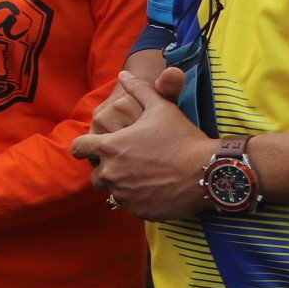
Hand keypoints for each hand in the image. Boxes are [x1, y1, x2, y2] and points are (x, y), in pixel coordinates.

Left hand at [73, 70, 211, 219]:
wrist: (210, 171)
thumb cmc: (183, 137)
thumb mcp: (161, 107)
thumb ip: (139, 90)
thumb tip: (124, 75)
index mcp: (110, 147)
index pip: (78, 149)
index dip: (84, 147)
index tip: (93, 148)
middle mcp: (112, 173)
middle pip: (96, 175)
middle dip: (106, 169)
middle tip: (126, 163)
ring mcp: (126, 195)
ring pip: (113, 193)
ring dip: (122, 186)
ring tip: (141, 177)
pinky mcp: (141, 212)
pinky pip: (132, 207)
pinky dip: (139, 200)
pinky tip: (155, 190)